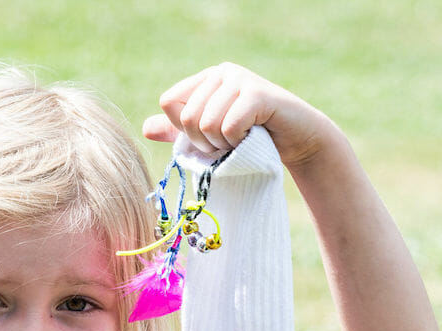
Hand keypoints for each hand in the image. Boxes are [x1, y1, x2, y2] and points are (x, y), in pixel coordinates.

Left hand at [143, 63, 335, 167]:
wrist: (297, 140)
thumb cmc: (251, 138)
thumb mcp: (210, 135)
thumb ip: (178, 131)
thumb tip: (145, 128)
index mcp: (205, 79)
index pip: (169, 102)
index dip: (181, 130)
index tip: (206, 138)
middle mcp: (221, 73)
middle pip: (186, 117)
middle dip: (203, 143)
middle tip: (225, 145)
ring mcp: (241, 80)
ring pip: (206, 124)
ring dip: (221, 145)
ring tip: (239, 142)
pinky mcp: (258, 94)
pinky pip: (229, 126)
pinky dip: (237, 142)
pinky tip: (251, 137)